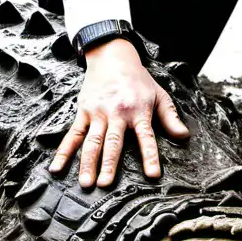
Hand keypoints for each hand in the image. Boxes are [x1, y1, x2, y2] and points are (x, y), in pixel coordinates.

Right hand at [49, 38, 189, 187]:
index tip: (152, 175)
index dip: (150, 156)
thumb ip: (170, 117)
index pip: (146, 137)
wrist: (112, 56)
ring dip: (88, 163)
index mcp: (138, 111)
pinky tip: (57, 166)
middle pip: (112, 142)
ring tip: (85, 183)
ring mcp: (97, 113)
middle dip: (108, 164)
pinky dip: (64, 151)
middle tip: (105, 184)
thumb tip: (184, 137)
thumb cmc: (138, 79)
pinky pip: (73, 134)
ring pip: (91, 141)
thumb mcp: (159, 95)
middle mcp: (117, 113)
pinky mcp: (83, 112)